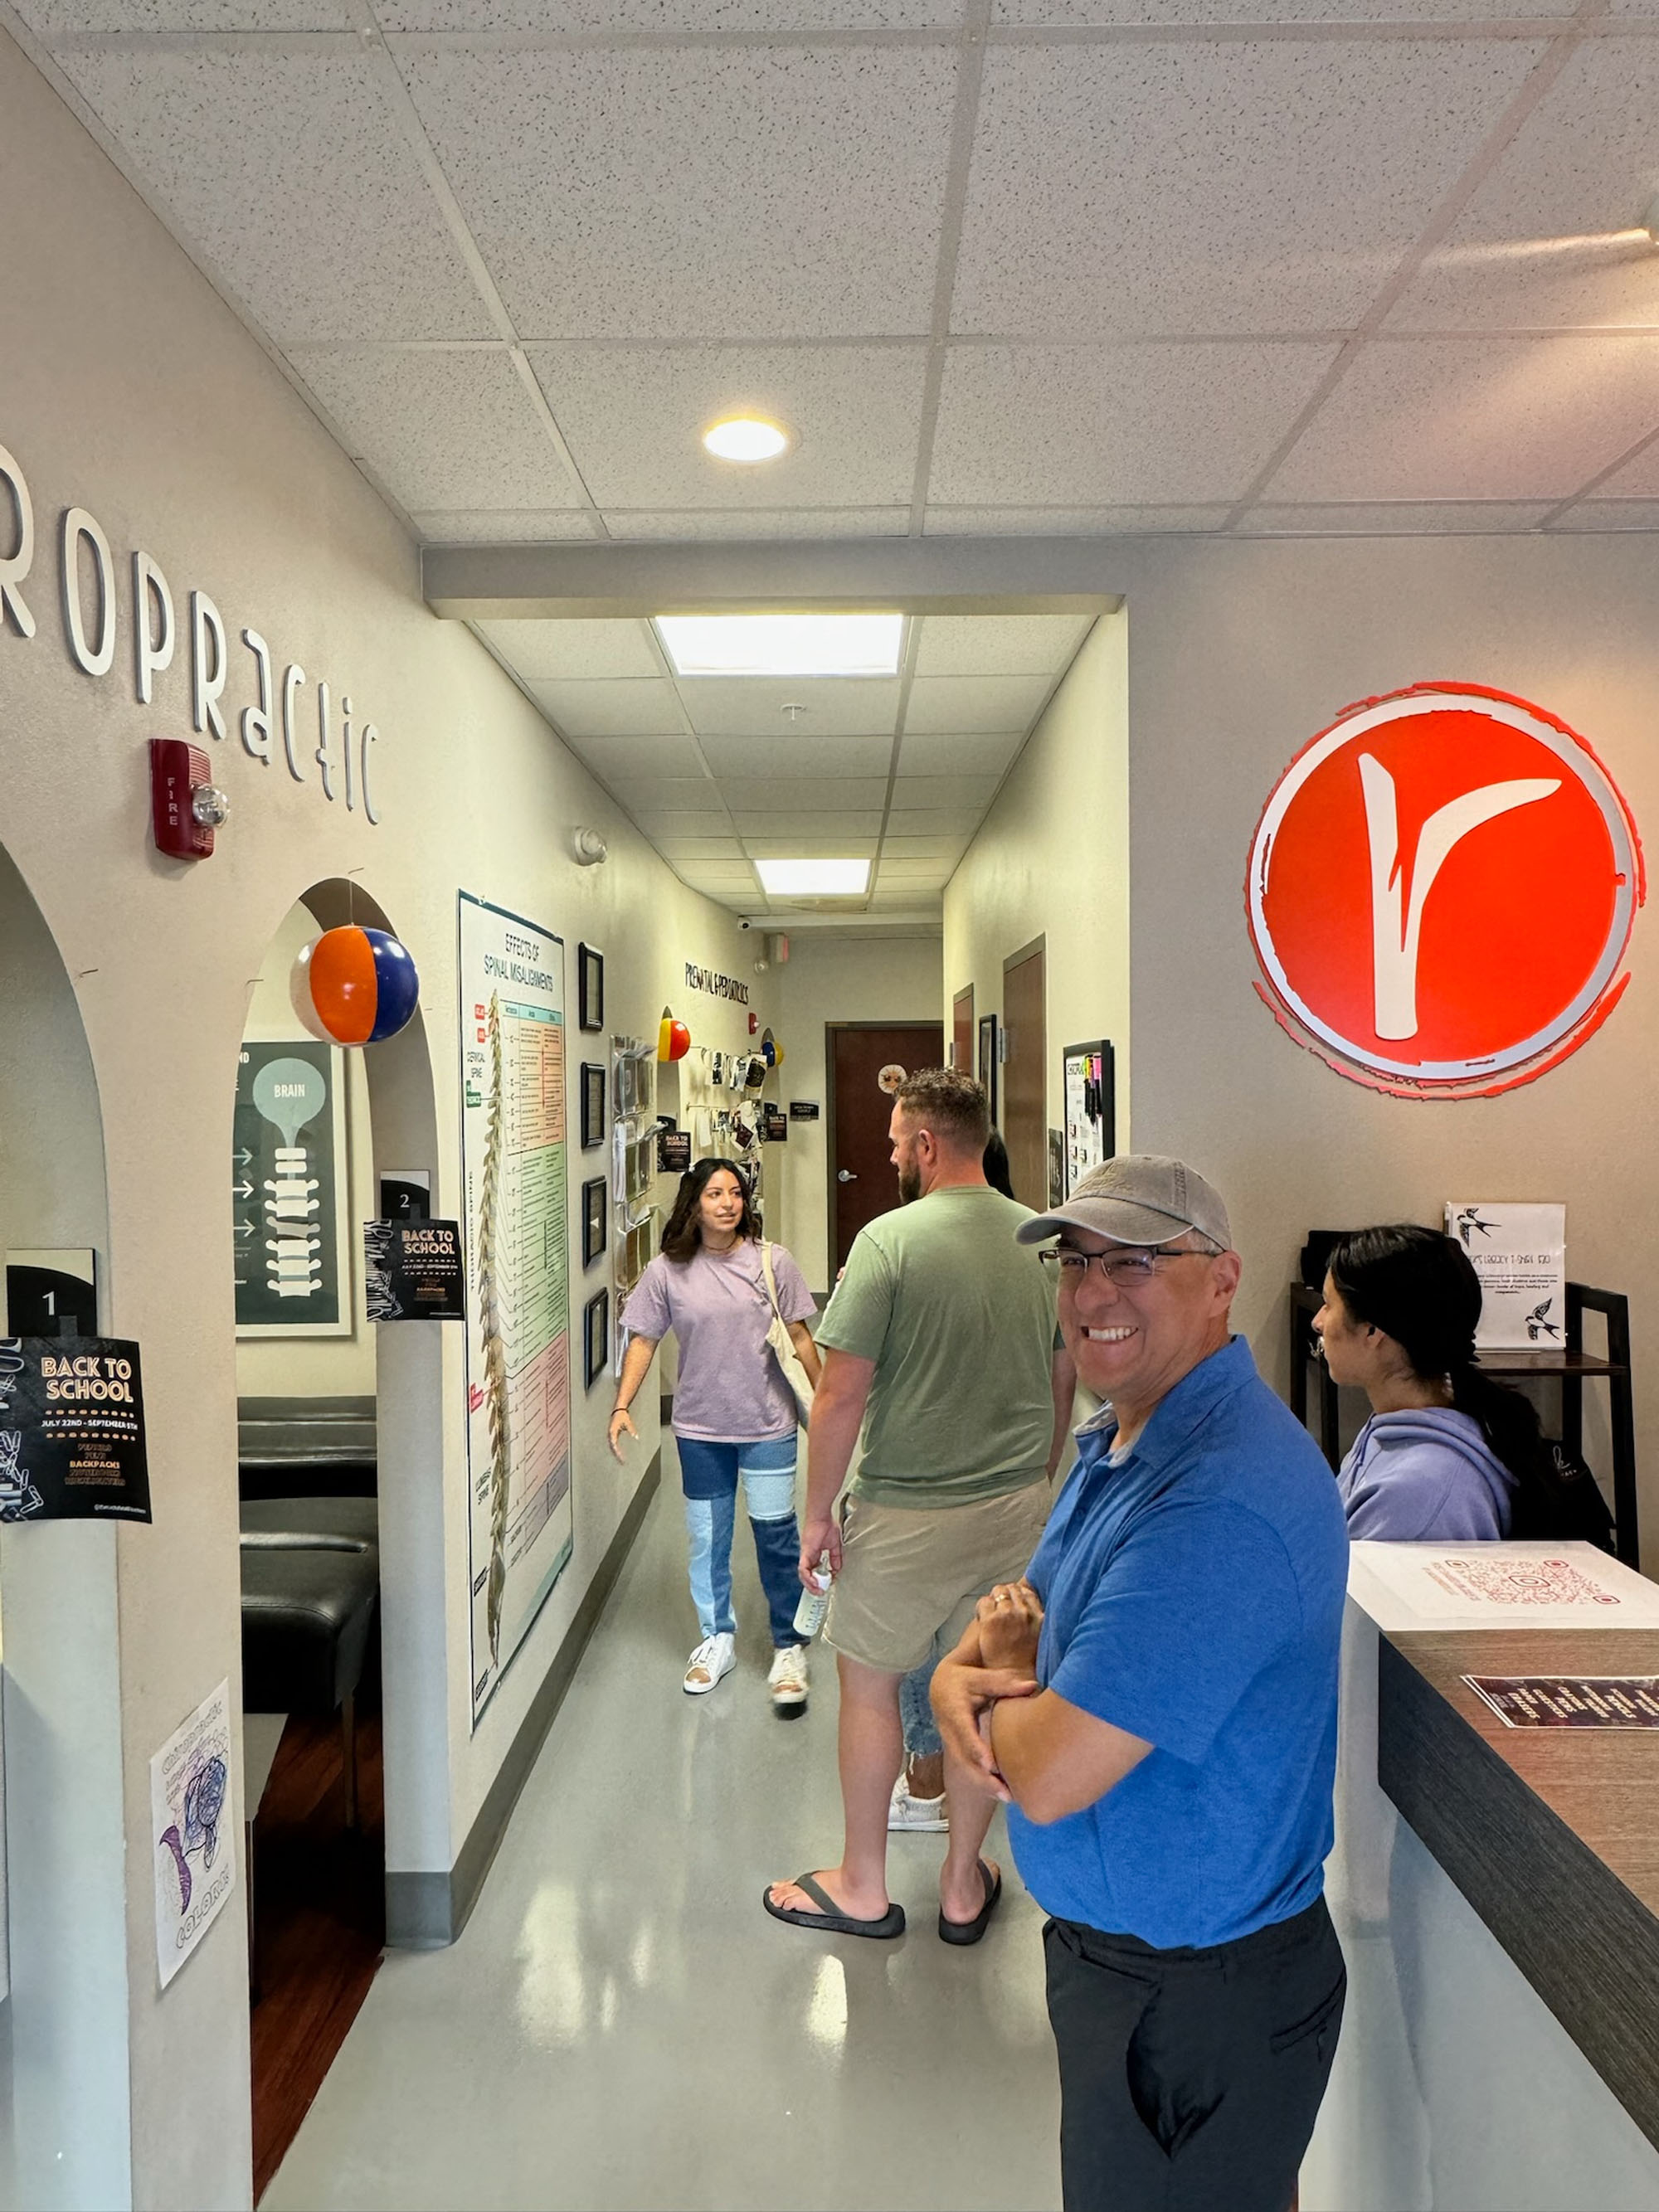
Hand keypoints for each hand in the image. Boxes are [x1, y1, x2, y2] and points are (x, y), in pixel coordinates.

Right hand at [607, 1408, 636, 1460]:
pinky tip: (620, 1454)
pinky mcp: (612, 1435)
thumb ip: (632, 1430)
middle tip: (622, 1463)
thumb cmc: (622, 1416)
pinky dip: (616, 1450)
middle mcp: (610, 1435)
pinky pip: (613, 1444)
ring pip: (612, 1447)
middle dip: (616, 1456)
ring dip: (616, 1454)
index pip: (614, 1445)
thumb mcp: (628, 1423)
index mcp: (612, 1432)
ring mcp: (610, 1435)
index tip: (622, 1458)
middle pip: (612, 1448)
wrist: (618, 1409)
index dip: (617, 1452)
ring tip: (621, 1461)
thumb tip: (636, 1437)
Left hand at [798, 1511, 840, 1586]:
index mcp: (814, 1554)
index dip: (820, 1578)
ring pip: (803, 1574)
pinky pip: (803, 1569)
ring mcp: (805, 1555)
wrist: (821, 1516)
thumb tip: (836, 1568)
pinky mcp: (805, 1553)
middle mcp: (808, 1556)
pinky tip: (815, 1582)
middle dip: (813, 1586)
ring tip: (818, 1590)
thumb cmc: (826, 1525)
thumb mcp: (834, 1545)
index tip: (829, 1582)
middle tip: (821, 1591)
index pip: (814, 1570)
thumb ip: (835, 1557)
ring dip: (810, 1584)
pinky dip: (808, 1577)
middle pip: (806, 1575)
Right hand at [930, 1652, 1038, 1798]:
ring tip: (1008, 1798)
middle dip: (983, 1778)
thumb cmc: (963, 1680)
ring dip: (985, 1786)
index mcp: (953, 1711)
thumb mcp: (979, 1677)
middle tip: (1005, 1793)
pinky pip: (968, 1770)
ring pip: (965, 1769)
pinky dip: (984, 1783)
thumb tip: (1032, 1686)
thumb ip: (1003, 1683)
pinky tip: (1002, 1793)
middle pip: (964, 1760)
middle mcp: (949, 1732)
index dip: (976, 1749)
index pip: (964, 1732)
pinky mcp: (957, 1752)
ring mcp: (951, 1744)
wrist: (941, 1687)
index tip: (990, 1765)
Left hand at [976, 1580, 1042, 1674]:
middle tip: (1000, 1606)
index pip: (1027, 1591)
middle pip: (1012, 1589)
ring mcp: (1007, 1615)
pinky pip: (984, 1601)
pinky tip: (983, 1617)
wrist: (1013, 1678)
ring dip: (994, 1599)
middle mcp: (1025, 1612)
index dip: (1018, 1594)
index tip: (1013, 1601)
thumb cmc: (1026, 1661)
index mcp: (1040, 1616)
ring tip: (992, 1612)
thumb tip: (1028, 1601)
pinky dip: (982, 1607)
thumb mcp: (1040, 1636)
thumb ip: (1035, 1617)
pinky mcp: (990, 1621)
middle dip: (1006, 1595)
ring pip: (998, 1592)